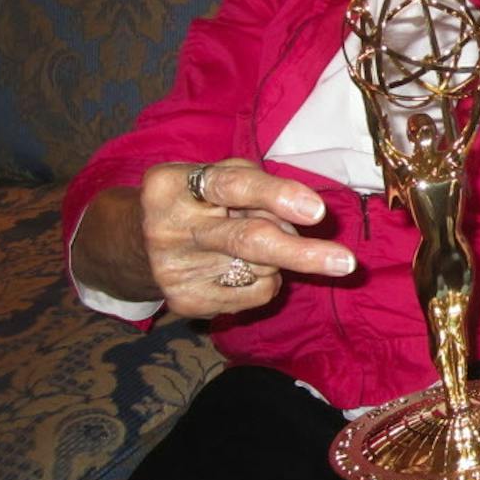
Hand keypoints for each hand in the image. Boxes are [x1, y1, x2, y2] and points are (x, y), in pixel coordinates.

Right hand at [138, 159, 355, 317]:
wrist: (133, 244)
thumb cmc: (198, 200)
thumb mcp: (217, 177)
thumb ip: (259, 188)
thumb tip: (306, 218)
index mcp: (174, 184)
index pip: (234, 186)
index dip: (278, 196)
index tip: (316, 212)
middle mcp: (169, 227)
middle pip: (248, 240)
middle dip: (302, 252)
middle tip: (346, 262)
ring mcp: (175, 270)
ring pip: (260, 268)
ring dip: (278, 257)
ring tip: (250, 244)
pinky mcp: (185, 302)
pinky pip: (255, 293)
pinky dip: (265, 278)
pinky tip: (239, 267)